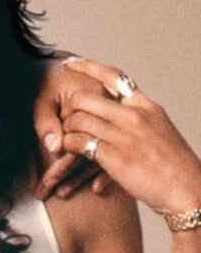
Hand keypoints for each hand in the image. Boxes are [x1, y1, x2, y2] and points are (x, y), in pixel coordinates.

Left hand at [47, 58, 200, 215]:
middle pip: (85, 97)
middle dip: (69, 108)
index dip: (87, 67)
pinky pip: (78, 143)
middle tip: (64, 120)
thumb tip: (120, 108)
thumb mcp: (159, 130)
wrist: (188, 190)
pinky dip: (69, 147)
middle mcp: (135, 116)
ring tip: (68, 141)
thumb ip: (138, 117)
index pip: (113, 76)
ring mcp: (124, 135)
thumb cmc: (173, 165)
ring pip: (77, 119)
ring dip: (66, 130)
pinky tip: (71, 154)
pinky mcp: (114, 156)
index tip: (68, 63)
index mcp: (146, 106)